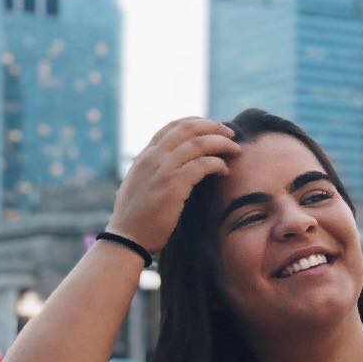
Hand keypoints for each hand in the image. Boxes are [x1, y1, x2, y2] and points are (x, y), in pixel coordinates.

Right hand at [107, 116, 240, 254]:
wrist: (127, 239)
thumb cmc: (135, 220)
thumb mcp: (139, 187)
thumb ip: (153, 173)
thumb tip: (170, 170)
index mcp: (145, 156)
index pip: (172, 127)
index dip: (196, 123)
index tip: (213, 127)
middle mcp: (153, 157)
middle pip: (188, 129)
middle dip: (213, 127)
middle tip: (230, 134)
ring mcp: (162, 169)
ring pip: (198, 143)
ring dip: (221, 144)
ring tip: (235, 150)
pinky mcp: (173, 185)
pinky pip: (202, 165)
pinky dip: (217, 164)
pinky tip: (225, 171)